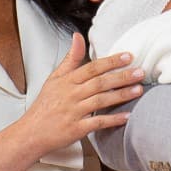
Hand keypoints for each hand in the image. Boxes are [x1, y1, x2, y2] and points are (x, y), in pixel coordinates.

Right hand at [21, 34, 142, 154]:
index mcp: (67, 81)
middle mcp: (71, 95)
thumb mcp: (54, 78)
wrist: (31, 133)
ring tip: (138, 90)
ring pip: (100, 101)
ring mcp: (74, 112)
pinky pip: (97, 122)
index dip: (111, 61)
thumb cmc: (45, 105)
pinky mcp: (76, 129)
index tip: (128, 57)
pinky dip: (112, 119)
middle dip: (121, 77)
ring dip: (121, 95)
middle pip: (99, 83)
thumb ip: (70, 58)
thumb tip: (78, 37)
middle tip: (140, 72)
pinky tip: (126, 116)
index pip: (92, 67)